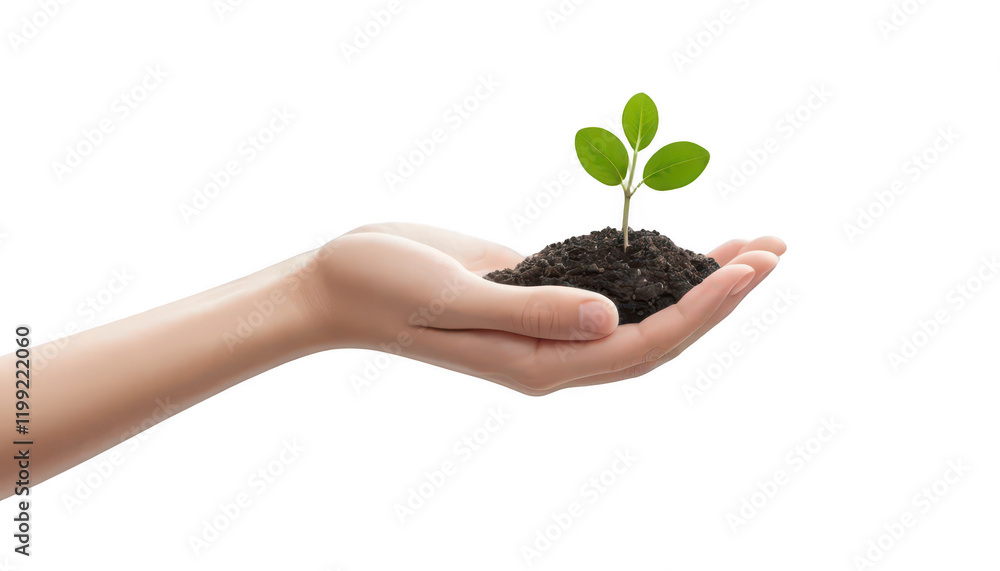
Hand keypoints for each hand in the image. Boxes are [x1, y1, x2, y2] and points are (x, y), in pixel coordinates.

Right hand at [305, 222, 784, 394]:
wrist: (340, 282)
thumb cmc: (386, 291)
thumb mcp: (456, 300)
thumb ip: (535, 312)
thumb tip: (613, 320)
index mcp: (541, 365)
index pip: (643, 345)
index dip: (701, 310)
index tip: (747, 269)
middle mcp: (555, 352)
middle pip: (658, 334)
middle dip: (719, 297)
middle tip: (775, 253)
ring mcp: (548, 323)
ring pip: (640, 311)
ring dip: (695, 281)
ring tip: (751, 248)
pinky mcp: (537, 290)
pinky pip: (607, 285)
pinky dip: (650, 267)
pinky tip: (679, 247)